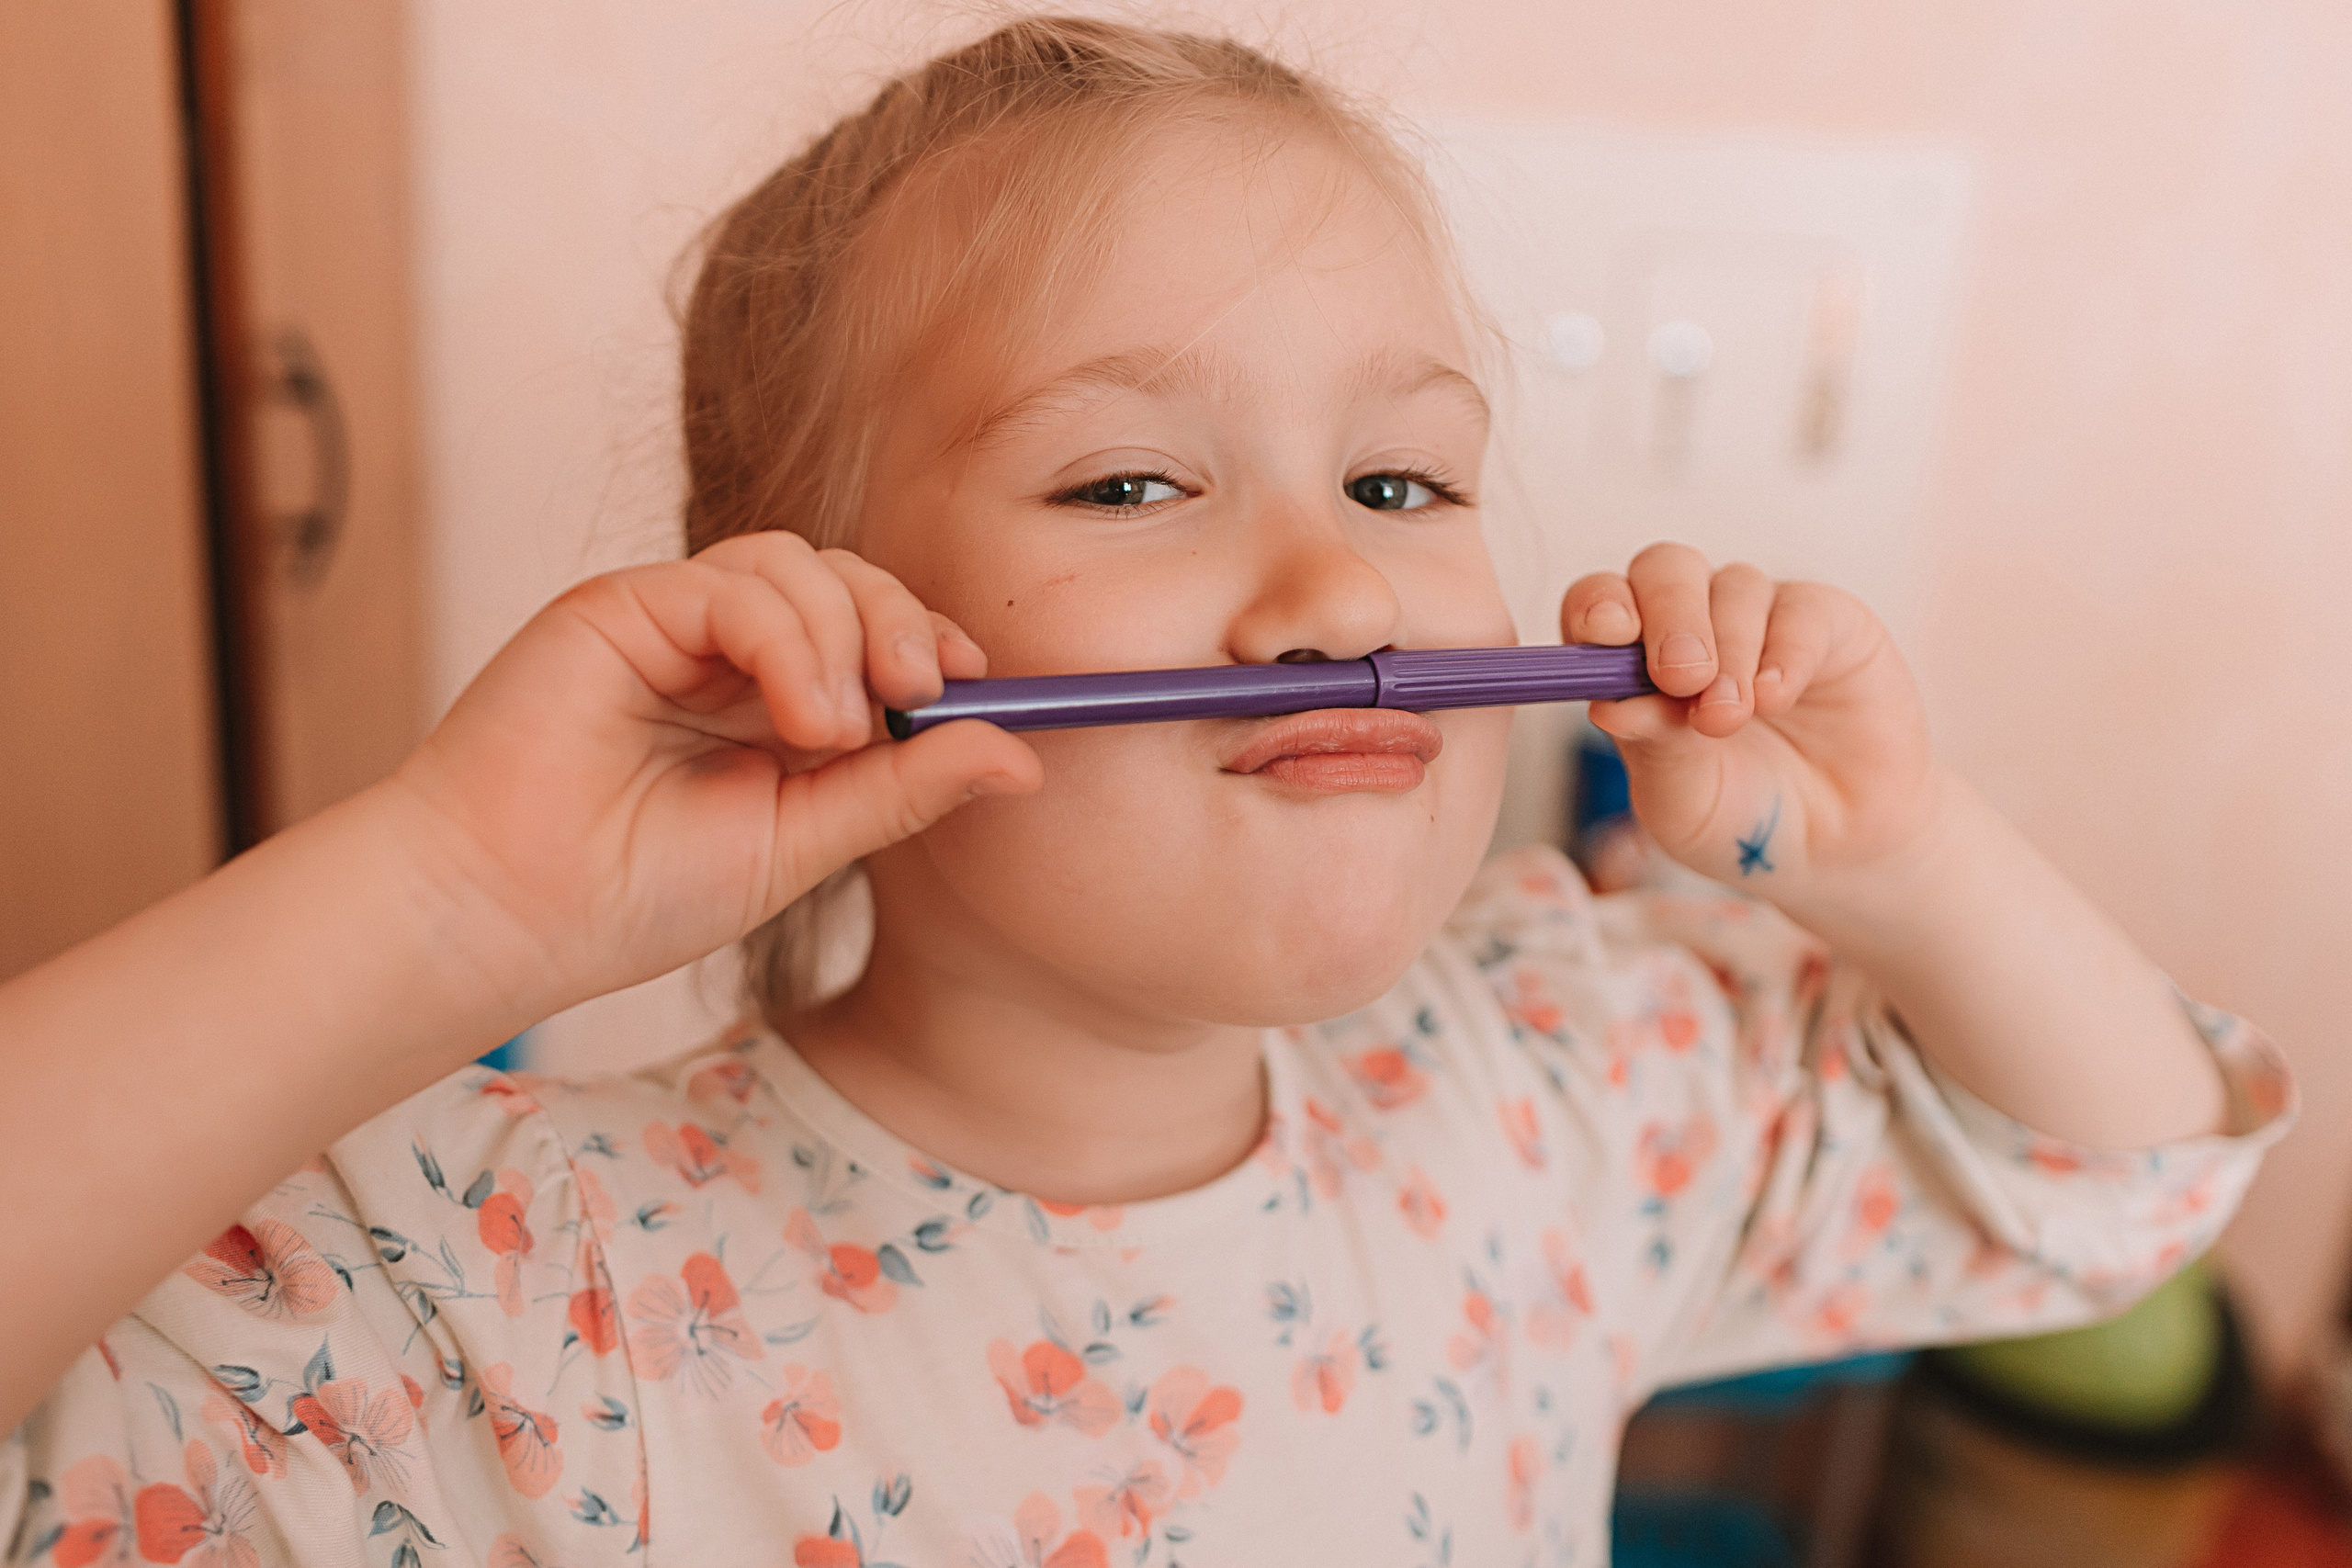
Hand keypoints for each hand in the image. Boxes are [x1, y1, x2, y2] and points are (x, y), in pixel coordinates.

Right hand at [388, 533, 1041, 1012]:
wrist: (509, 914)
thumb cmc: (634, 894)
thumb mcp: (803, 843)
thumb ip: (902, 789)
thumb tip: (1021, 759)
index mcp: (774, 708)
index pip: (878, 638)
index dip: (935, 646)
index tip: (982, 687)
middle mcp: (730, 656)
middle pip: (850, 584)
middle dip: (904, 625)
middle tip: (926, 689)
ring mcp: (675, 625)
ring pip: (799, 566)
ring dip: (842, 635)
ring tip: (834, 732)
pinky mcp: (623, 605)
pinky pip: (734, 584)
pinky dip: (785, 637)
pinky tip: (796, 716)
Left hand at [1564, 543, 1940, 899]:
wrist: (1838, 850)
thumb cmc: (1741, 819)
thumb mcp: (1681, 800)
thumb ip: (1650, 746)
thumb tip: (1606, 703)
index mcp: (1634, 661)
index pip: (1601, 603)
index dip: (1597, 606)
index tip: (1604, 635)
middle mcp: (1695, 623)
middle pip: (1666, 570)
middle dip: (1669, 617)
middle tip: (1680, 677)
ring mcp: (1761, 618)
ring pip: (1733, 587)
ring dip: (1728, 651)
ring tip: (1728, 718)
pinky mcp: (1830, 623)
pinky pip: (1802, 610)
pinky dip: (1785, 651)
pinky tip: (1775, 698)